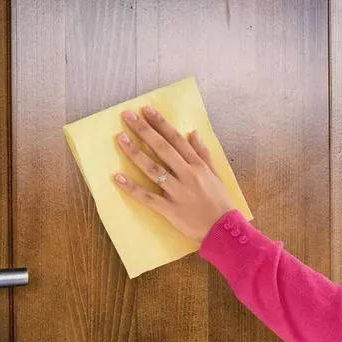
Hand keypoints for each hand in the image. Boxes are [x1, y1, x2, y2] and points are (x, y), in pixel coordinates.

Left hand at [114, 106, 234, 241]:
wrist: (224, 231)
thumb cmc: (221, 202)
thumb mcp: (216, 174)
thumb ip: (204, 153)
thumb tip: (193, 132)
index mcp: (198, 165)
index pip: (176, 139)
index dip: (160, 123)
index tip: (146, 110)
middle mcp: (187, 175)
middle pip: (162, 148)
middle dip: (145, 130)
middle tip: (128, 116)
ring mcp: (177, 192)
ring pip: (153, 169)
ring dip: (135, 153)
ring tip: (120, 138)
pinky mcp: (169, 210)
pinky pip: (148, 197)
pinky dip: (132, 188)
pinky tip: (118, 177)